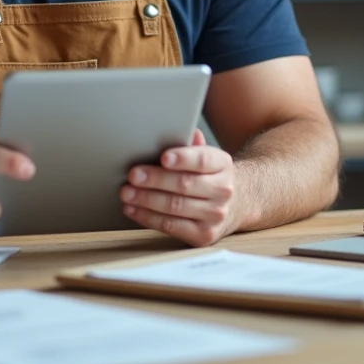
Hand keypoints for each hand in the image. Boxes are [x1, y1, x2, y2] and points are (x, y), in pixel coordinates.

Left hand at [121, 129, 237, 246]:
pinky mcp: (203, 235)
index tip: (163, 157)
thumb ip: (192, 145)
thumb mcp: (208, 157)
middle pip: (185, 184)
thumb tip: (179, 129)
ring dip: (146, 200)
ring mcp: (215, 215)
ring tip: (127, 192)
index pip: (203, 160)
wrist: (236, 205)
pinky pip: (171, 226)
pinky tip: (133, 209)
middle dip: (155, 179)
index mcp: (223, 165)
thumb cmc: (210, 176)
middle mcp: (223, 190)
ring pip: (175, 206)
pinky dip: (148, 218)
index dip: (183, 158)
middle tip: (133, 175)